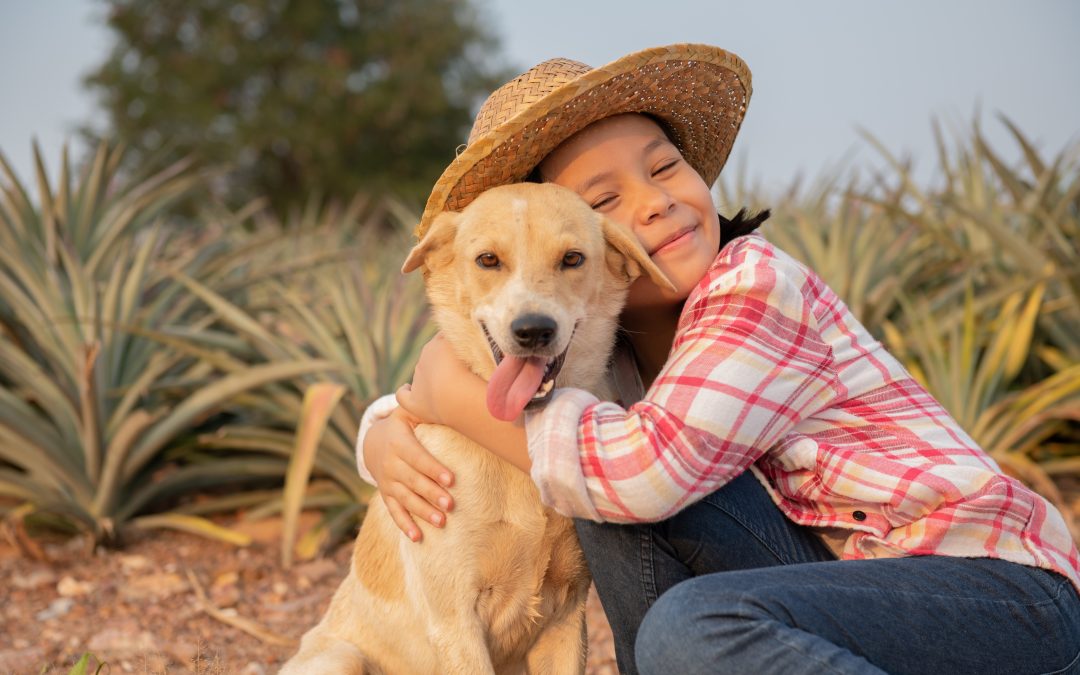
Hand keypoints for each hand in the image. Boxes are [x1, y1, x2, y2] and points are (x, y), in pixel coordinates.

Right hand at [363, 406, 454, 541]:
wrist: (372, 443)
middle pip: (413, 481)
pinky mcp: (386, 494)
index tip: (451, 479)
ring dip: (423, 511)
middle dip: (432, 493)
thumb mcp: (405, 413)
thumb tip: (430, 394)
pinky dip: (405, 525)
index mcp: (398, 444)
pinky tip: (418, 537)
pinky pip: (394, 511)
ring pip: (406, 499)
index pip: (417, 458)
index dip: (433, 468)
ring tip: (442, 522)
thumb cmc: (400, 426)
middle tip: (451, 504)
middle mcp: (391, 465)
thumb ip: (418, 406)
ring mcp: (388, 482)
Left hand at [396, 333, 479, 424]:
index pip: (447, 338)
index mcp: (438, 344)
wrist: (456, 395)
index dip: (457, 345)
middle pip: (434, 354)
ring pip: (421, 372)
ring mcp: (418, 380)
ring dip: (430, 376)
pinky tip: (407, 389)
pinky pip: (403, 395)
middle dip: (444, 360)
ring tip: (446, 384)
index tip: (469, 351)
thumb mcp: (479, 348)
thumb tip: (491, 337)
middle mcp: (425, 358)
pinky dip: (405, 392)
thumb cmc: (472, 371)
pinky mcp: (414, 402)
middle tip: (462, 370)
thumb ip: (479, 342)